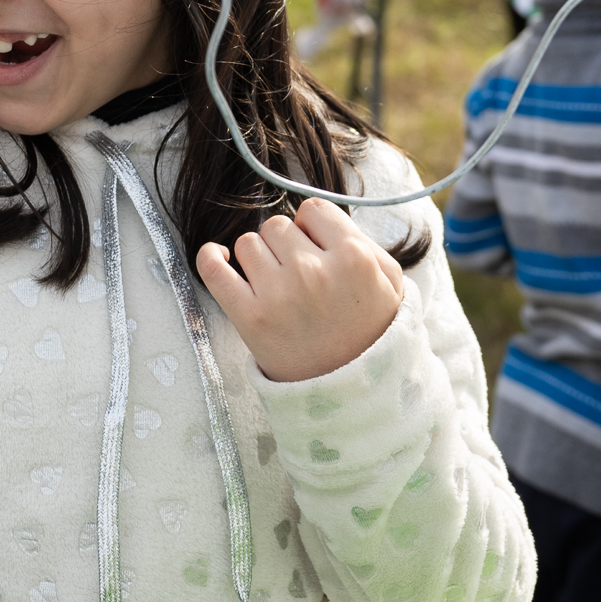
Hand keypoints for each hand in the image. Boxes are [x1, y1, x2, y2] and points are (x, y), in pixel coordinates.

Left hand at [196, 200, 405, 383]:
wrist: (353, 390)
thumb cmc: (370, 330)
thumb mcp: (389, 281)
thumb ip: (359, 238)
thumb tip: (312, 216)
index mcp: (354, 258)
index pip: (313, 211)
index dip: (314, 230)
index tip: (318, 253)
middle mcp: (315, 272)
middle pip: (278, 226)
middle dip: (287, 247)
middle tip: (302, 280)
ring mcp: (280, 295)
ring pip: (248, 243)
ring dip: (259, 260)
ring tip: (279, 289)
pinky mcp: (250, 317)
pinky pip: (213, 267)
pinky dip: (211, 257)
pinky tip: (221, 258)